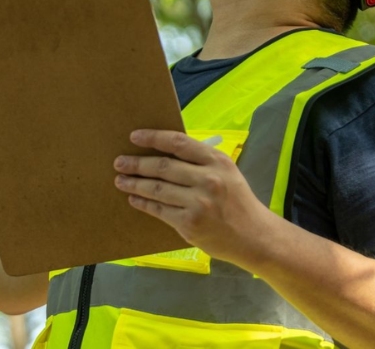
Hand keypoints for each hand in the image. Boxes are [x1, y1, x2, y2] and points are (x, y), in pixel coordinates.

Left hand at [112, 129, 274, 264]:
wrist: (255, 237)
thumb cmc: (237, 201)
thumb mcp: (226, 172)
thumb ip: (199, 162)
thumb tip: (161, 151)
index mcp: (217, 161)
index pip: (179, 143)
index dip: (153, 137)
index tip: (134, 136)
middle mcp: (208, 180)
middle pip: (163, 167)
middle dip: (137, 163)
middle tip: (119, 162)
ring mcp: (198, 203)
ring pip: (156, 189)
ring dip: (134, 183)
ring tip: (121, 180)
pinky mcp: (189, 224)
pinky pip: (158, 210)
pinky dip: (142, 203)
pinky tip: (133, 198)